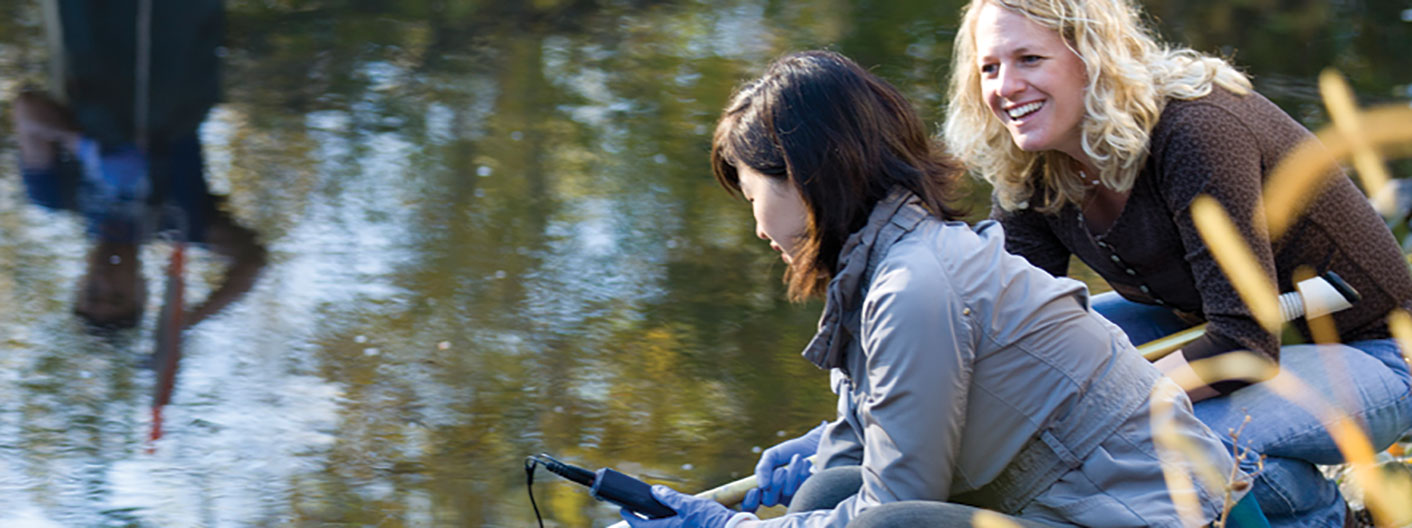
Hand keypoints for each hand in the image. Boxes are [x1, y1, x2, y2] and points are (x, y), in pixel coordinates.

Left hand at [618, 485, 742, 527]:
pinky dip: (671, 523)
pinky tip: (675, 515)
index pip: (640, 525)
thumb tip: (655, 491)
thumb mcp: (688, 504)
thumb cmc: (710, 520)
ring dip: (659, 521)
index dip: (630, 516)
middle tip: (638, 509)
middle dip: (644, 520)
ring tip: (656, 510)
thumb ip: (670, 498)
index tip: (624, 509)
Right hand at [739, 421, 825, 511]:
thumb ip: (762, 468)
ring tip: (797, 459)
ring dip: (791, 474)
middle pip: (769, 500)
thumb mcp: (772, 456)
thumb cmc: (791, 451)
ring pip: (787, 494)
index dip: (751, 501)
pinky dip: (802, 474)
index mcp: (767, 489)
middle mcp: (780, 496)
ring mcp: (795, 498)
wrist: (814, 444)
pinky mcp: (811, 495)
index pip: (752, 505)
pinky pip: (803, 490)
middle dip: (775, 483)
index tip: (755, 490)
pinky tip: (806, 464)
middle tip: (782, 469)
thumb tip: (761, 486)